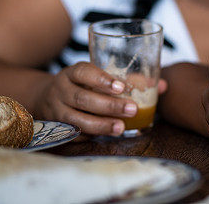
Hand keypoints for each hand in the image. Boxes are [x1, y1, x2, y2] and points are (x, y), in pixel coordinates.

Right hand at [32, 62, 166, 135]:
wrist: (45, 98)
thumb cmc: (83, 85)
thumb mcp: (98, 77)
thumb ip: (130, 80)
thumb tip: (163, 86)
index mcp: (72, 73)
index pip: (83, 72)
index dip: (101, 79)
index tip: (121, 86)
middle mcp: (61, 90)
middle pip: (82, 98)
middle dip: (109, 105)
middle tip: (132, 109)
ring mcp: (56, 110)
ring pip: (76, 119)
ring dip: (101, 124)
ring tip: (121, 127)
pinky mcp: (57, 128)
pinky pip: (74, 134)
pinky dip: (91, 135)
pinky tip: (106, 135)